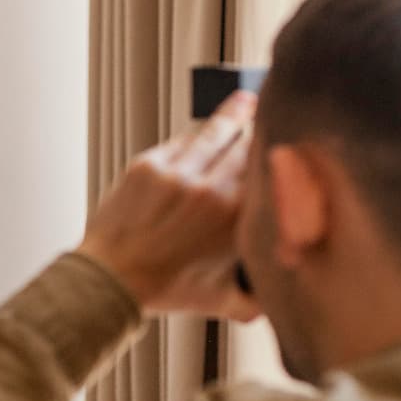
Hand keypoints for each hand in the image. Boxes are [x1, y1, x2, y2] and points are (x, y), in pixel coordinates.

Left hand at [77, 91, 260, 320]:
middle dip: (258, 127)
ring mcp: (177, 173)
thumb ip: (256, 298)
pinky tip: (203, 129)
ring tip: (246, 100)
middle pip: (244, 144)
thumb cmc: (165, 289)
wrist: (112, 279)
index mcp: (236, 216)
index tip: (289, 142)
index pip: (268, 171)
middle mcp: (210, 188)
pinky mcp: (147, 165)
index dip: (278, 152)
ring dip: (231, 116)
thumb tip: (279, 299)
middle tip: (271, 110)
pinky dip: (194, 135)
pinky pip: (180, 141)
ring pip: (213, 133)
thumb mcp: (223, 299)